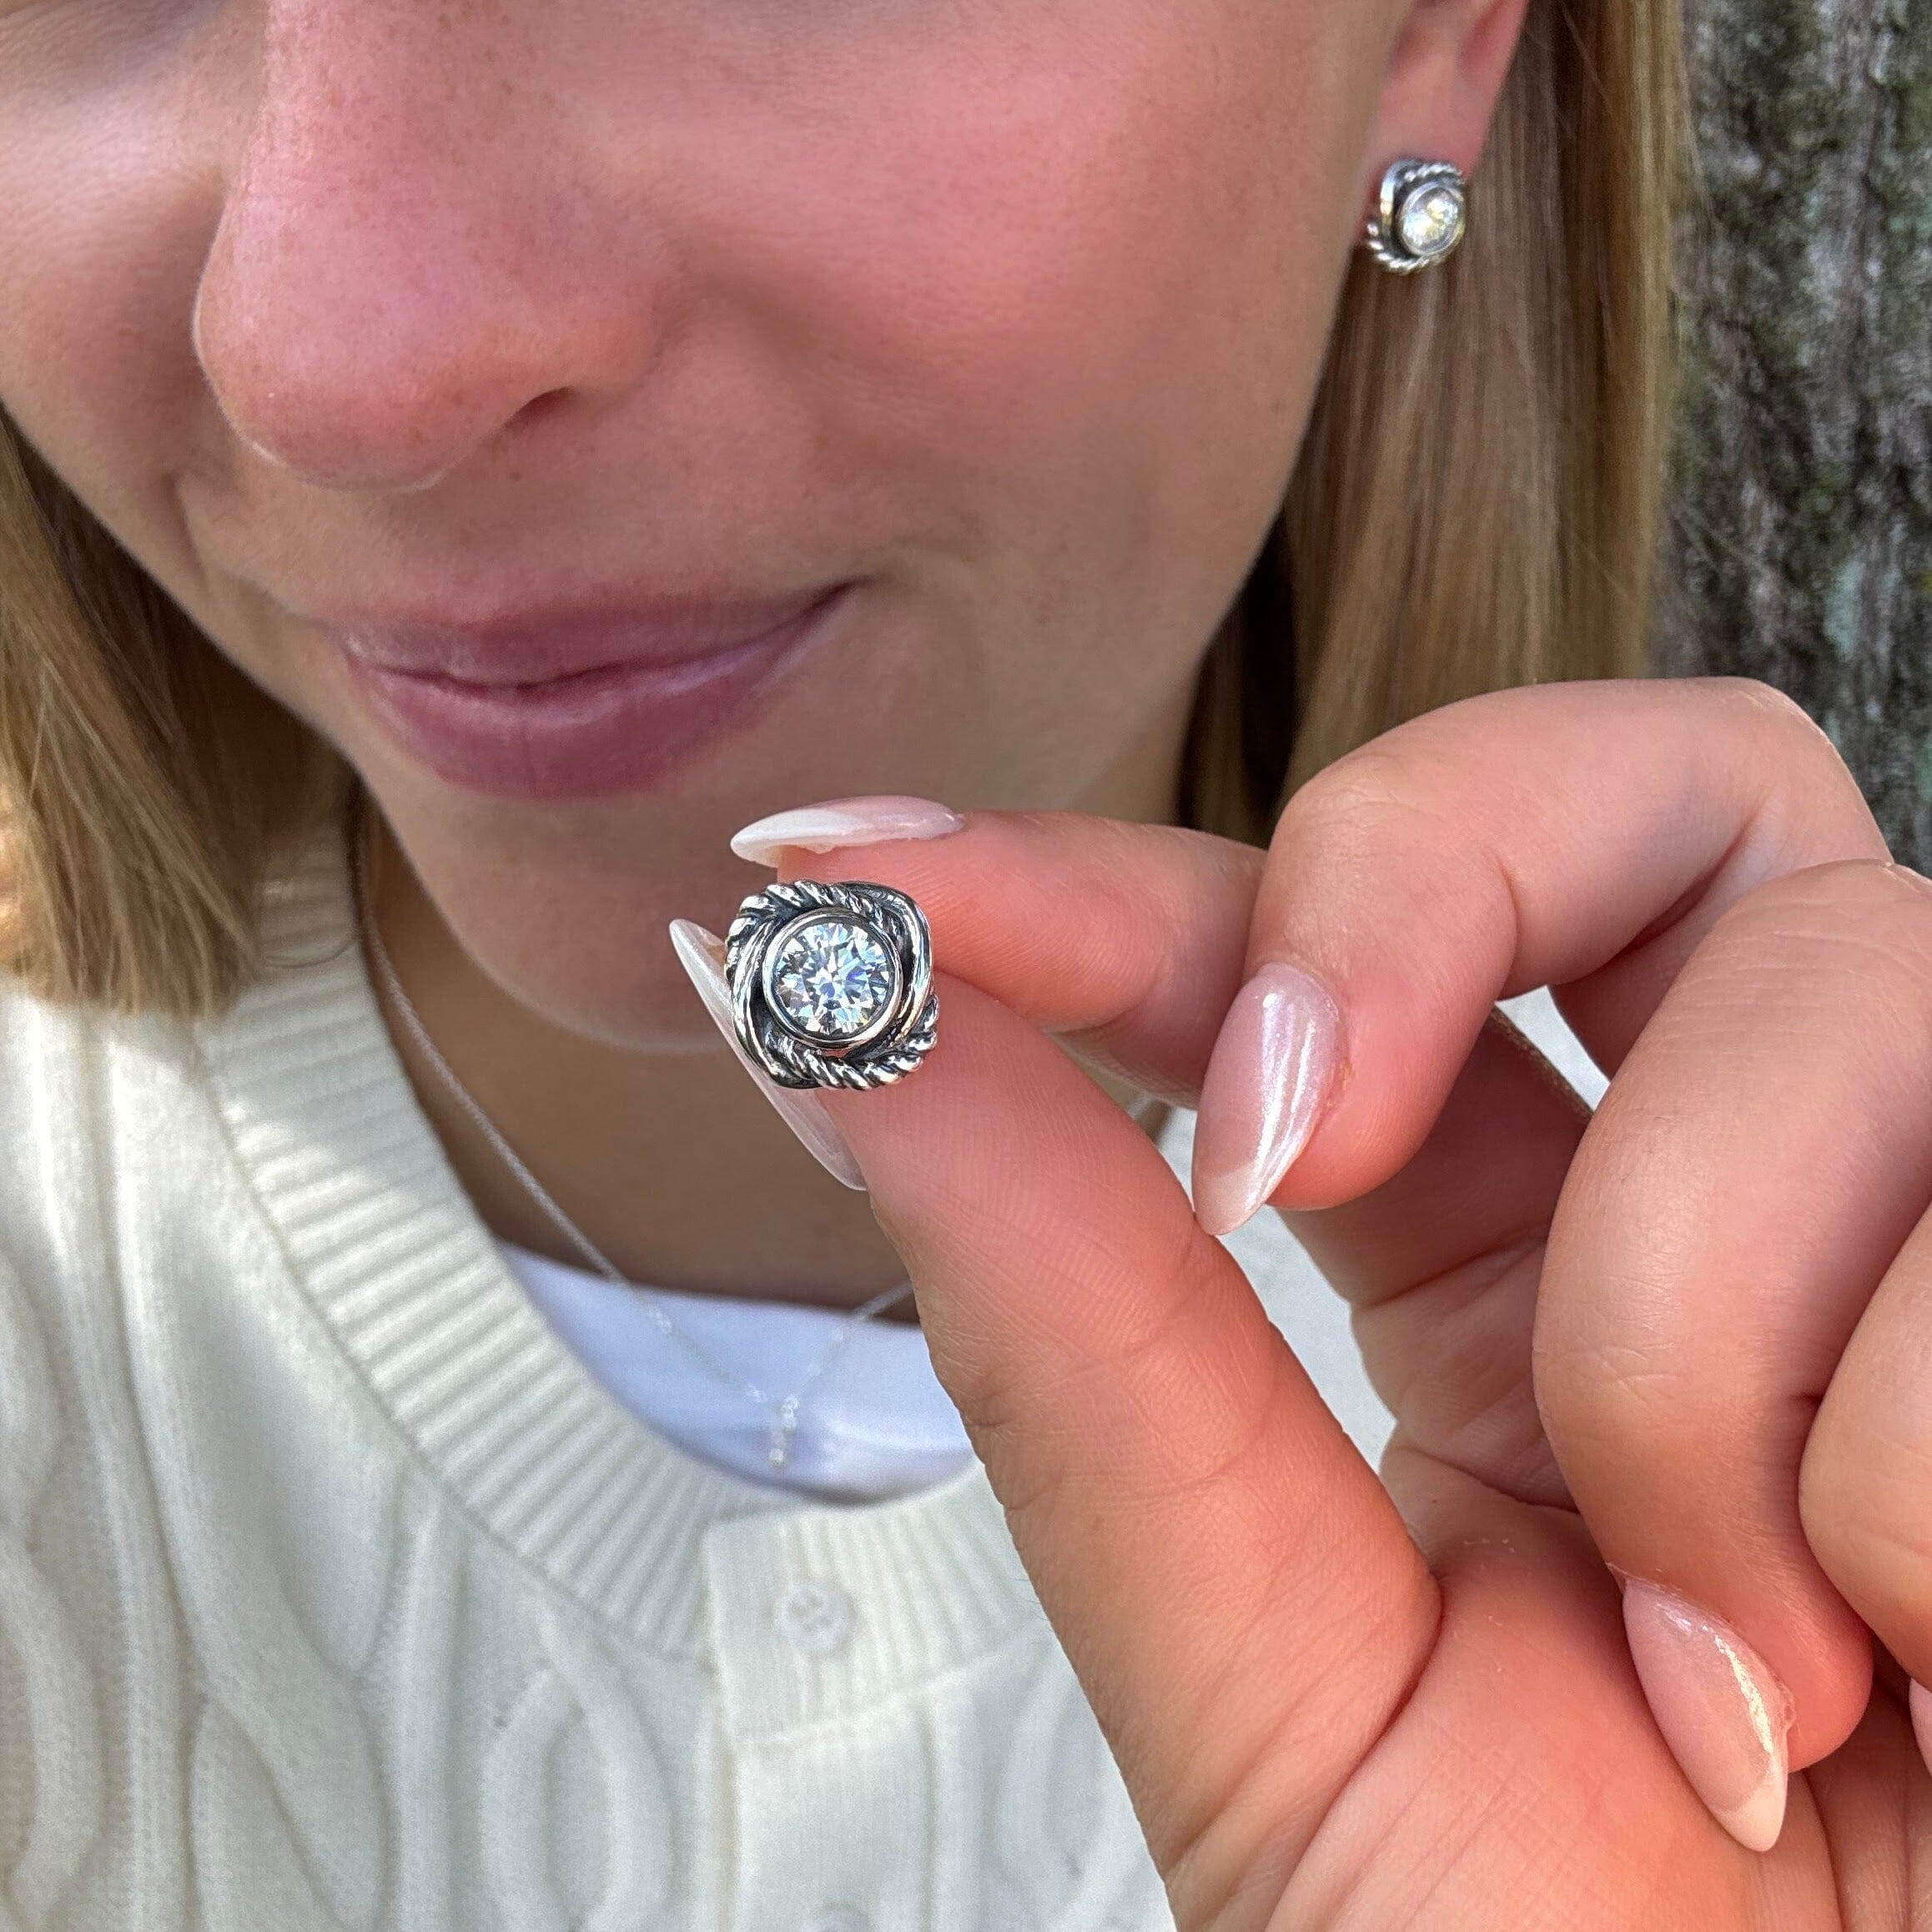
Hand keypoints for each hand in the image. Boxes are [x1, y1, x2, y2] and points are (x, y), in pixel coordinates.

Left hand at [730, 678, 1931, 1929]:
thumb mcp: (1274, 1679)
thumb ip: (1077, 1344)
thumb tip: (830, 1036)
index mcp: (1512, 1248)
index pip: (1308, 939)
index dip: (1092, 880)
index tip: (857, 880)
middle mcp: (1750, 1177)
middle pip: (1632, 784)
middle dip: (1415, 888)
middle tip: (1277, 1150)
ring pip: (1840, 983)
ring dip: (1696, 1345)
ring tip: (1733, 1672)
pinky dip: (1904, 1505)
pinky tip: (1919, 1690)